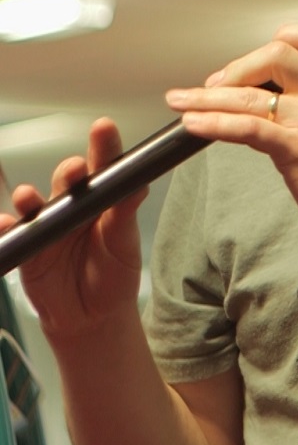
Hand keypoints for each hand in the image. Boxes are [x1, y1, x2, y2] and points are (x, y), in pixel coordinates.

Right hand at [0, 118, 146, 340]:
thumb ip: (125, 213)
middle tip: (74, 168)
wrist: (92, 317)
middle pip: (67, 182)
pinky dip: (6, 228)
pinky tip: (7, 224)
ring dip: (29, 198)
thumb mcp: (124, 244)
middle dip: (68, 172)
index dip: (103, 147)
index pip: (104, 168)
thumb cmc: (113, 275)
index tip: (104, 127)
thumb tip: (138, 184)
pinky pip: (13, 235)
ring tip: (28, 195)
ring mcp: (48, 226)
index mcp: (102, 201)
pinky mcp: (28, 249)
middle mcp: (72, 207)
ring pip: (35, 205)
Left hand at [165, 23, 297, 244]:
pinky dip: (213, 123)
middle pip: (274, 54)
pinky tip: (194, 126)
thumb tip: (270, 104)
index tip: (253, 65)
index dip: (277, 41)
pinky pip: (248, 127)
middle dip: (235, 68)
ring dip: (205, 97)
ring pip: (250, 94)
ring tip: (180, 102)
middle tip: (214, 87)